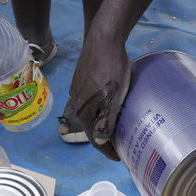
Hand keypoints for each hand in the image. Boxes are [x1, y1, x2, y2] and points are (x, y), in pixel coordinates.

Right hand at [65, 28, 129, 160]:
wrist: (104, 38)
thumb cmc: (111, 69)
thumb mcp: (113, 99)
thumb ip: (106, 122)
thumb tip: (100, 142)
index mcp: (83, 111)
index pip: (94, 139)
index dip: (107, 150)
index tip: (119, 157)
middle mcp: (76, 102)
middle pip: (90, 127)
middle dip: (103, 138)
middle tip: (118, 144)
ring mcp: (77, 89)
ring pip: (90, 112)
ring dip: (101, 122)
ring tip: (115, 125)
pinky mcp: (81, 78)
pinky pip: (90, 100)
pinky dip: (99, 108)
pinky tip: (108, 103)